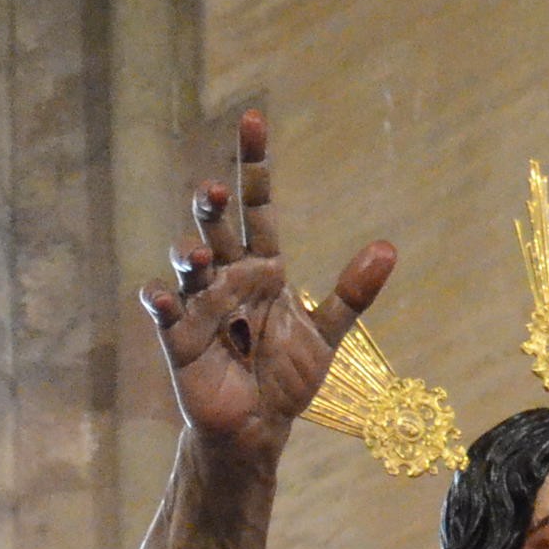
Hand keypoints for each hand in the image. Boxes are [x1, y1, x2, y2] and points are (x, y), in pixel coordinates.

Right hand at [138, 110, 396, 470]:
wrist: (258, 428)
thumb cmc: (286, 379)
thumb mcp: (325, 336)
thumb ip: (351, 294)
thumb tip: (388, 248)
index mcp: (264, 267)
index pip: (258, 204)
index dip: (254, 163)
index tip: (253, 120)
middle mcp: (228, 277)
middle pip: (216, 226)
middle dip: (211, 205)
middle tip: (215, 191)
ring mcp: (200, 304)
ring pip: (187, 264)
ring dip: (189, 253)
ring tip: (200, 256)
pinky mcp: (179, 337)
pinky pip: (163, 309)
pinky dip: (160, 299)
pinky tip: (163, 295)